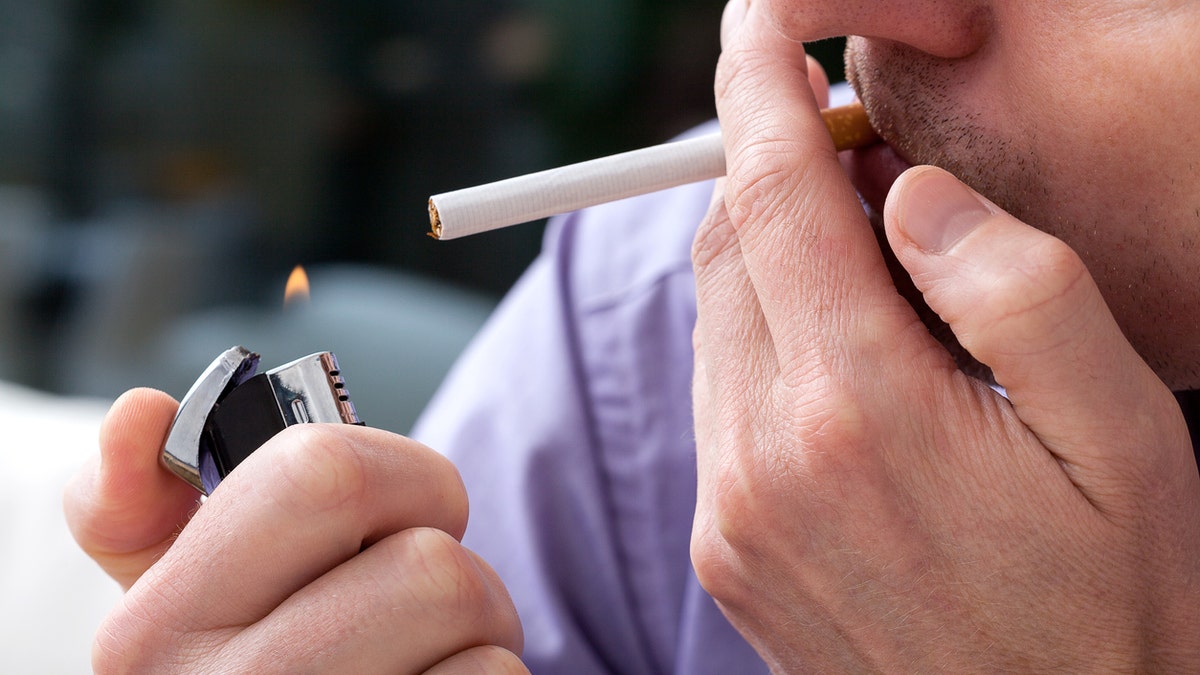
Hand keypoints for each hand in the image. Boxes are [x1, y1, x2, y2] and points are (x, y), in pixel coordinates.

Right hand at [65, 389, 524, 672]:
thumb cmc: (248, 672)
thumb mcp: (169, 604)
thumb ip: (142, 509)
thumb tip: (139, 413)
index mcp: (156, 630)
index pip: (323, 476)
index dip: (403, 474)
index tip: (403, 507)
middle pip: (429, 565)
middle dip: (456, 565)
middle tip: (424, 598)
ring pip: (474, 624)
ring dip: (483, 631)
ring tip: (427, 656)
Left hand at [689, 1, 1199, 670]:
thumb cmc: (1110, 593)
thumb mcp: (1119, 429)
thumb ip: (1016, 284)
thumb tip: (904, 192)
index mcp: (859, 406)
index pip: (772, 197)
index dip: (758, 92)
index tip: (759, 27)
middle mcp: (763, 456)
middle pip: (729, 249)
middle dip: (775, 174)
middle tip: (860, 157)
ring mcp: (730, 508)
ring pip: (719, 319)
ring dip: (775, 262)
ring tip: (875, 272)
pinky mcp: (723, 546)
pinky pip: (718, 396)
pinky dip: (764, 341)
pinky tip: (843, 363)